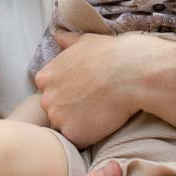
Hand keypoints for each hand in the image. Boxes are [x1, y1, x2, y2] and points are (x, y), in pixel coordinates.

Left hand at [34, 31, 138, 146]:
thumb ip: (68, 41)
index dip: (67, 94)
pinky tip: (102, 124)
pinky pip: (78, 140)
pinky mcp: (73, 134)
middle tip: (92, 105)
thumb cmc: (110, 54)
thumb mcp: (85, 41)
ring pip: (65, 128)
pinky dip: (89, 136)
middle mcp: (46, 98)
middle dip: (70, 110)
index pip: (49, 92)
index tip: (83, 92)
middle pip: (54, 111)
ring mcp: (58, 118)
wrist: (131, 73)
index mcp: (45, 77)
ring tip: (99, 115)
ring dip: (78, 124)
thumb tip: (58, 35)